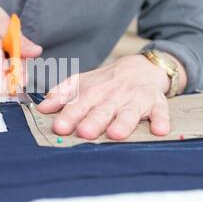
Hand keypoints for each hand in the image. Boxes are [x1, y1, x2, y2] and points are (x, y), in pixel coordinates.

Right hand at [0, 0, 42, 93]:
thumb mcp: (5, 25)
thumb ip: (22, 42)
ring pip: (2, 85)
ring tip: (5, 52)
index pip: (6, 90)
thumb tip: (36, 52)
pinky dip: (2, 71)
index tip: (21, 66)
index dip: (18, 82)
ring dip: (10, 71)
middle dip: (16, 74)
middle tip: (13, 53)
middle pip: (6, 88)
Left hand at [37, 54, 185, 140]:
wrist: (141, 67)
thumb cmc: (106, 82)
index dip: (68, 116)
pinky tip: (159, 130)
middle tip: (84, 132)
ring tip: (116, 134)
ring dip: (123, 122)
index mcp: (93, 92)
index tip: (59, 127)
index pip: (78, 105)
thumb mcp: (82, 83)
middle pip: (102, 110)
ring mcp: (135, 98)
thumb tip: (41, 107)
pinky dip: (161, 120)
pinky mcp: (156, 102)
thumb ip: (62, 95)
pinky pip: (160, 111)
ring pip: (129, 112)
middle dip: (93, 121)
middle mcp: (113, 95)